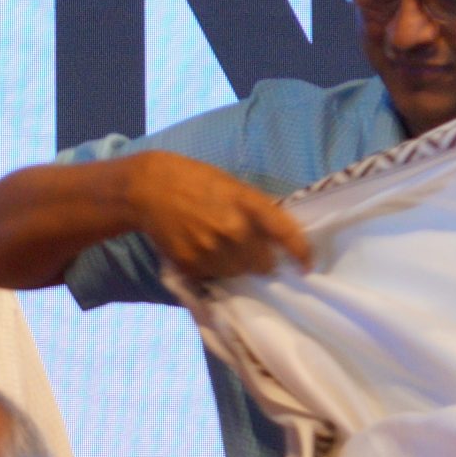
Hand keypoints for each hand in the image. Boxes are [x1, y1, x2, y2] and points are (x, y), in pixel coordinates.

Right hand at [119, 150, 311, 280]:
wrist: (147, 189)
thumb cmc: (194, 180)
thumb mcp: (232, 185)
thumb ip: (255, 209)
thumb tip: (275, 236)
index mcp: (248, 204)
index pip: (285, 234)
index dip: (301, 253)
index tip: (307, 266)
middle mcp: (233, 230)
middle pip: (263, 264)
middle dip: (260, 259)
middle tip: (247, 249)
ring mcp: (211, 250)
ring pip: (238, 273)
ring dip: (236, 265)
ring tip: (219, 246)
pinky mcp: (191, 265)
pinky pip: (213, 276)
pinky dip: (213, 268)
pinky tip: (201, 248)